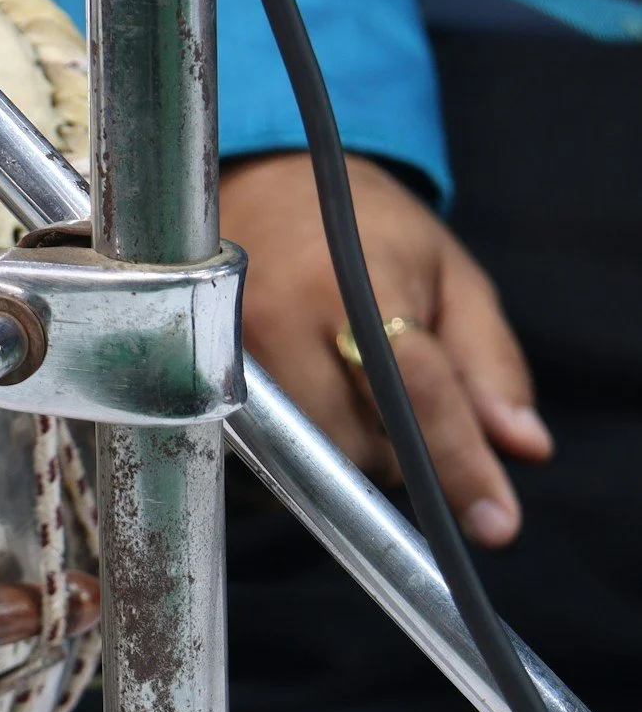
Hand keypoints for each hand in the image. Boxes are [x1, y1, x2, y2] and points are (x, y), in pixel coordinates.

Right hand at [223, 151, 551, 546]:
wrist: (256, 189)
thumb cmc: (362, 232)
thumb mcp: (447, 275)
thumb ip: (488, 362)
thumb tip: (524, 448)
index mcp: (348, 280)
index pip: (413, 388)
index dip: (458, 459)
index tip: (496, 523)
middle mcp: (273, 319)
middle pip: (355, 445)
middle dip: (395, 452)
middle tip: (397, 406)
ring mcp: (218, 355)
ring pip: (305, 464)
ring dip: (344, 457)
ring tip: (346, 398)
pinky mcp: (187, 387)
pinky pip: (257, 466)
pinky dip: (295, 461)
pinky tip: (303, 412)